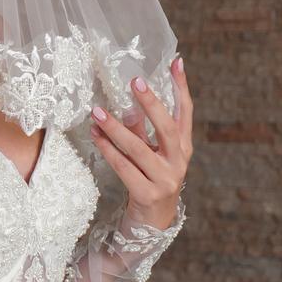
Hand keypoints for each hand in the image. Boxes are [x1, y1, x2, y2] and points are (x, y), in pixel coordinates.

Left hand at [89, 54, 192, 229]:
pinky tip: (96, 137)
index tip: (176, 61)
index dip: (181, 86)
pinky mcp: (146, 193)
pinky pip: (123, 167)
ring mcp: (164, 179)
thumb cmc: (150, 177)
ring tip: (97, 112)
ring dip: (115, 128)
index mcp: (183, 146)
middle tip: (135, 81)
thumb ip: (143, 130)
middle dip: (150, 102)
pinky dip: (107, 150)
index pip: (186, 111)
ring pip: (137, 148)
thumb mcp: (151, 152)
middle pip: (166, 127)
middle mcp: (178, 161)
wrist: (153, 220)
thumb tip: (130, 107)